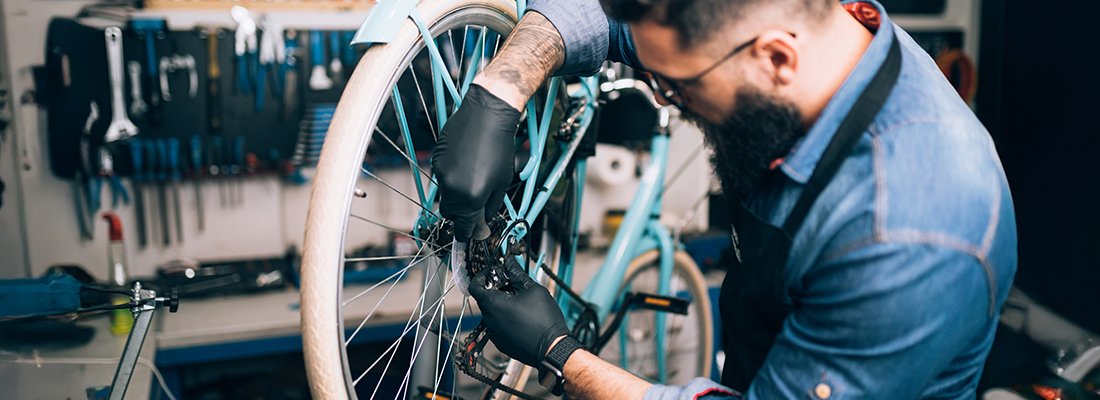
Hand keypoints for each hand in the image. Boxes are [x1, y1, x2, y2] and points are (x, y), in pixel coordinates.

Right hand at [431, 85, 519, 240]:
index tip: (473, 235)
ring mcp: (441, 174)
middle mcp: (452, 188)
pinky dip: (453, 178)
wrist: (486, 115)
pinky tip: (466, 165)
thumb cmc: (499, 145)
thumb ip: (490, 206)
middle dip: (462, 215)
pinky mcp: (436, 160)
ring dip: (458, 195)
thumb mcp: (502, 182)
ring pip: (446, 196)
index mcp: (470, 198)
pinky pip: (442, 178)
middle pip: (451, 214)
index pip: (464, 226)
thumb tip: (483, 223)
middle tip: (476, 209)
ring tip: (474, 179)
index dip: (469, 233)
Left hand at [468, 257, 568, 366]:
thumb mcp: (532, 289)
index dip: (482, 276)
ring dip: (502, 304)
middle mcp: (489, 320)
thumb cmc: (544, 320)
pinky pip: (499, 326)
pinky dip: (506, 319)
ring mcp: (494, 334)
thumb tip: (509, 262)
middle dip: (497, 289)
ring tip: (522, 302)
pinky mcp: (502, 343)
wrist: (552, 348)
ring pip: (493, 312)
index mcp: (493, 304)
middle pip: (485, 299)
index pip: (475, 286)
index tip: (493, 272)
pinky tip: (523, 317)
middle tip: (513, 284)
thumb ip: (517, 273)